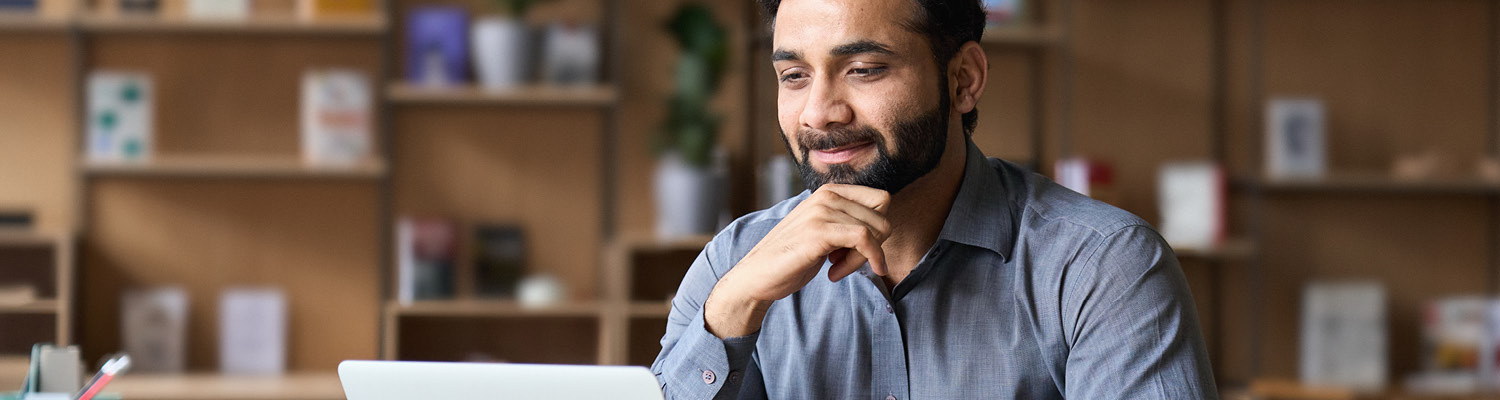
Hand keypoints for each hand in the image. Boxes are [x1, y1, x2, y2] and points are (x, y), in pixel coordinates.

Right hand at [703, 184, 890, 337]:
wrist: (757, 275)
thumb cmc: (791, 257)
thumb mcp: (823, 231)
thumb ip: (846, 222)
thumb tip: (884, 226)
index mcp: (829, 191)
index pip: (881, 200)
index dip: (878, 228)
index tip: (858, 249)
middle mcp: (827, 195)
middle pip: (882, 215)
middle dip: (874, 245)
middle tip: (847, 262)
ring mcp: (822, 211)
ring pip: (875, 230)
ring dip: (863, 258)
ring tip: (837, 269)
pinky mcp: (820, 231)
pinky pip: (865, 240)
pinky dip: (864, 261)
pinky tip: (836, 275)